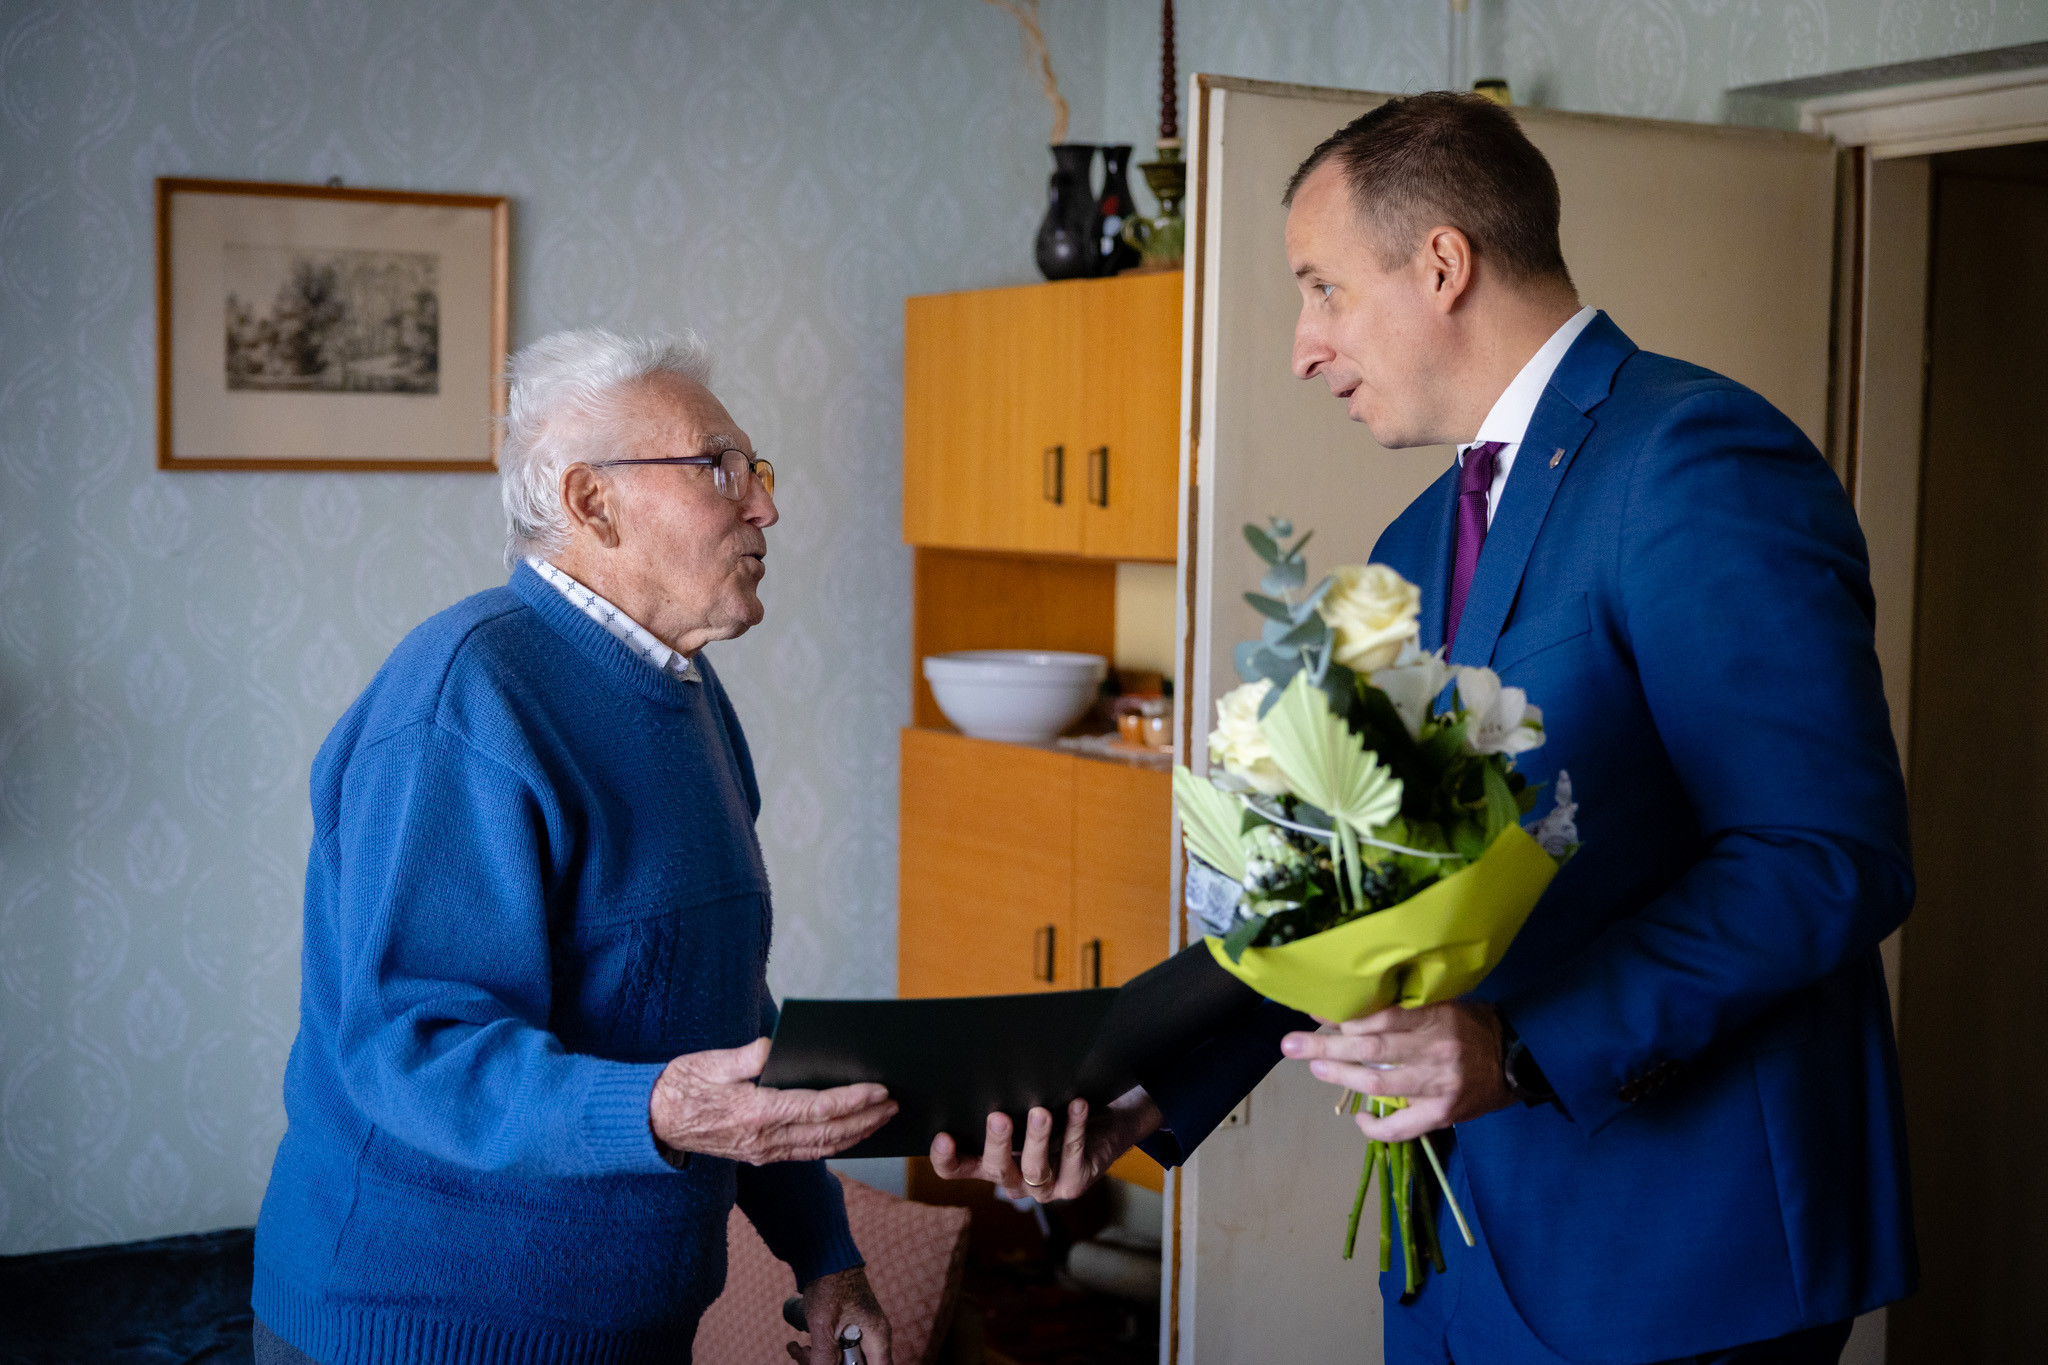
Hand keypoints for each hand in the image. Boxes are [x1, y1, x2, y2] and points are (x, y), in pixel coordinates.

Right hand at [648, 1038, 896, 1165]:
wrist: (652, 1121)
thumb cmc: (681, 1084)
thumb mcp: (711, 1062)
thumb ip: (749, 1057)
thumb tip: (779, 1047)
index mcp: (755, 1113)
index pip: (817, 1109)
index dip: (853, 1101)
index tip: (880, 1090)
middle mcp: (764, 1139)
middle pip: (828, 1133)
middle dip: (866, 1119)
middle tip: (895, 1104)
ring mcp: (763, 1152)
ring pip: (821, 1148)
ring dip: (856, 1135)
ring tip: (883, 1118)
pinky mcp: (760, 1155)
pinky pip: (806, 1153)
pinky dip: (834, 1144)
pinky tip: (851, 1133)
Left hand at [787, 1266, 891, 1364]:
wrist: (823, 1256)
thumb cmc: (829, 1285)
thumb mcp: (824, 1326)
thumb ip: (825, 1356)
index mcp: (877, 1338)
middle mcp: (872, 1339)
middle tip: (807, 1356)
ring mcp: (859, 1334)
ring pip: (841, 1361)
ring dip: (817, 1360)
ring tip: (798, 1349)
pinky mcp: (845, 1329)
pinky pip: (834, 1351)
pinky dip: (815, 1352)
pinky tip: (797, 1346)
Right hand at [927, 1086, 1163, 1202]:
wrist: (1104, 1125)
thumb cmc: (1053, 1110)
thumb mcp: (1021, 1107)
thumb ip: (1002, 1100)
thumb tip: (982, 1064)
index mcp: (990, 1162)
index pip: (956, 1168)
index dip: (946, 1158)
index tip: (943, 1135)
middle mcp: (1013, 1179)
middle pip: (996, 1169)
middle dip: (996, 1144)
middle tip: (998, 1117)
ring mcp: (1044, 1187)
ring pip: (1035, 1169)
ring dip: (1037, 1140)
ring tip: (1040, 1113)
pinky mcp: (1074, 1183)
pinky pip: (1073, 1157)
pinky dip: (1074, 1129)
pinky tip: (1077, 1105)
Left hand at [1281, 1001, 1511, 1141]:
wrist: (1517, 1060)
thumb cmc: (1473, 1027)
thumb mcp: (1445, 1006)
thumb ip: (1408, 1010)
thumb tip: (1354, 1011)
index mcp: (1436, 1019)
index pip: (1381, 1017)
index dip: (1345, 1019)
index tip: (1315, 1016)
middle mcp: (1434, 1051)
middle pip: (1370, 1048)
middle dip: (1326, 1047)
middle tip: (1291, 1045)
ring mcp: (1438, 1085)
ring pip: (1378, 1083)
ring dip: (1341, 1077)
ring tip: (1315, 1068)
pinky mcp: (1442, 1113)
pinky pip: (1401, 1127)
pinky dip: (1374, 1127)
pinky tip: (1358, 1119)